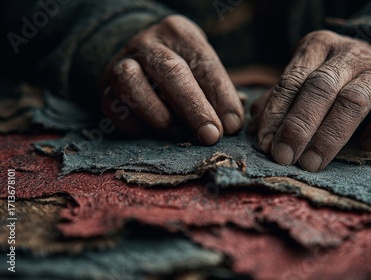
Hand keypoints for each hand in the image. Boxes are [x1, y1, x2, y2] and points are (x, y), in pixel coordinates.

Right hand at [100, 15, 243, 144]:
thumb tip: (232, 123)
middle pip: (170, 72)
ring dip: (162, 118)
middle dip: (194, 108)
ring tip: (181, 133)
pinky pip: (117, 112)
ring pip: (133, 87)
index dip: (221, 96)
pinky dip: (139, 128)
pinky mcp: (105, 89)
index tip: (233, 125)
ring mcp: (121, 64)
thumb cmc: (182, 66)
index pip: (203, 62)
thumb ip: (216, 90)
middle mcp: (147, 43)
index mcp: (178, 33)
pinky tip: (158, 134)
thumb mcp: (201, 66)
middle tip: (211, 135)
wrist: (138, 58)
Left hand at [250, 30, 370, 171]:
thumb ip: (280, 101)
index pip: (292, 80)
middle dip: (299, 125)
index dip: (277, 113)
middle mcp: (347, 53)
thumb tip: (255, 126)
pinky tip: (367, 145)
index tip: (266, 144)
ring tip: (311, 163)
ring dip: (329, 135)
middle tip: (284, 156)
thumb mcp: (303, 83)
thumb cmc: (332, 81)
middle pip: (320, 87)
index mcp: (316, 47)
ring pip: (353, 100)